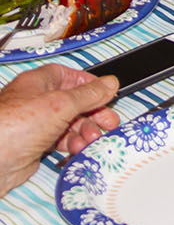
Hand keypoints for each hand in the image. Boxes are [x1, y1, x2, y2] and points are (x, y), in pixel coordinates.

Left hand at [0, 65, 118, 195]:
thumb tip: (109, 83)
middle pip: (73, 102)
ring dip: (85, 131)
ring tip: (93, 139)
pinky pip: (61, 141)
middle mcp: (36, 102)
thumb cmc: (13, 126)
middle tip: (108, 122)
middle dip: (93, 113)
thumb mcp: (62, 104)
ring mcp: (35, 124)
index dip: (89, 84)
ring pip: (69, 123)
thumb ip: (89, 94)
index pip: (69, 76)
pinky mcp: (34, 145)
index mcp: (38, 83)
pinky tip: (79, 149)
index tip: (106, 92)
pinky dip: (74, 144)